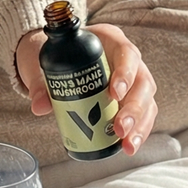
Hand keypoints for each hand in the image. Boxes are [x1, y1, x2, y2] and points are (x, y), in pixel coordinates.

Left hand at [15, 22, 157, 155]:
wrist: (55, 61)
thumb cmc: (54, 56)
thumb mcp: (43, 63)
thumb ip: (41, 83)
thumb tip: (40, 106)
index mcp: (111, 41)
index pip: (127, 54)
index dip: (125, 74)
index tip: (113, 94)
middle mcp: (128, 60)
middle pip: (142, 82)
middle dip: (134, 108)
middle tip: (119, 128)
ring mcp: (133, 80)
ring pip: (147, 101)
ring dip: (140, 125)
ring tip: (128, 144)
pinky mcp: (131, 99)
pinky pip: (142, 115)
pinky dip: (138, 131)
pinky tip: (129, 146)